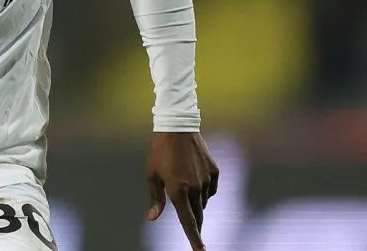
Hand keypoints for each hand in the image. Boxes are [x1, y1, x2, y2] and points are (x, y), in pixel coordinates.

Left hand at [145, 132, 219, 249]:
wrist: (177, 126)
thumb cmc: (159, 151)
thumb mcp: (151, 174)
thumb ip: (155, 198)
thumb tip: (153, 218)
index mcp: (177, 191)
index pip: (188, 222)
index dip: (194, 239)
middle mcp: (195, 188)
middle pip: (198, 216)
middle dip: (196, 226)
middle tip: (194, 233)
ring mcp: (206, 180)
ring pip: (204, 202)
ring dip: (196, 203)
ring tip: (183, 185)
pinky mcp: (215, 171)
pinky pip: (211, 189)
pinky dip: (204, 190)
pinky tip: (195, 178)